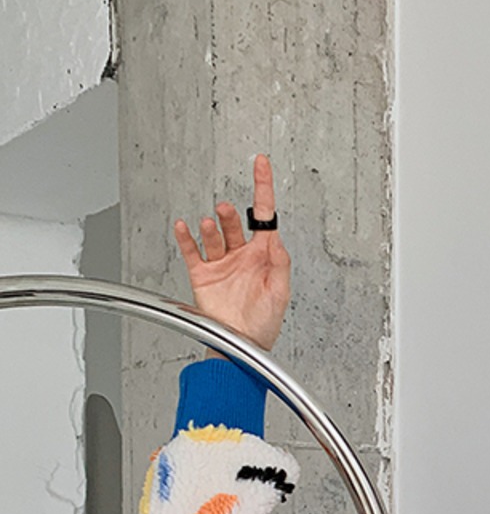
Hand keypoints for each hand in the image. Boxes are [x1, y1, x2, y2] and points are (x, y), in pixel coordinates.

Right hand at [174, 153, 290, 351]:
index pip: (264, 215)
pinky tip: (184, 227)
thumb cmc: (263, 326)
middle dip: (230, 215)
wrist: (242, 349)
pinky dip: (187, 238)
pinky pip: (192, 252)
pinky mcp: (203, 275)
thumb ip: (280, 266)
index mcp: (263, 257)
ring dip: (211, 227)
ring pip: (213, 235)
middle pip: (234, 224)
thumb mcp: (280, 294)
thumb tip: (277, 241)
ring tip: (210, 224)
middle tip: (226, 209)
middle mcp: (241, 256)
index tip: (261, 164)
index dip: (263, 188)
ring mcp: (221, 264)